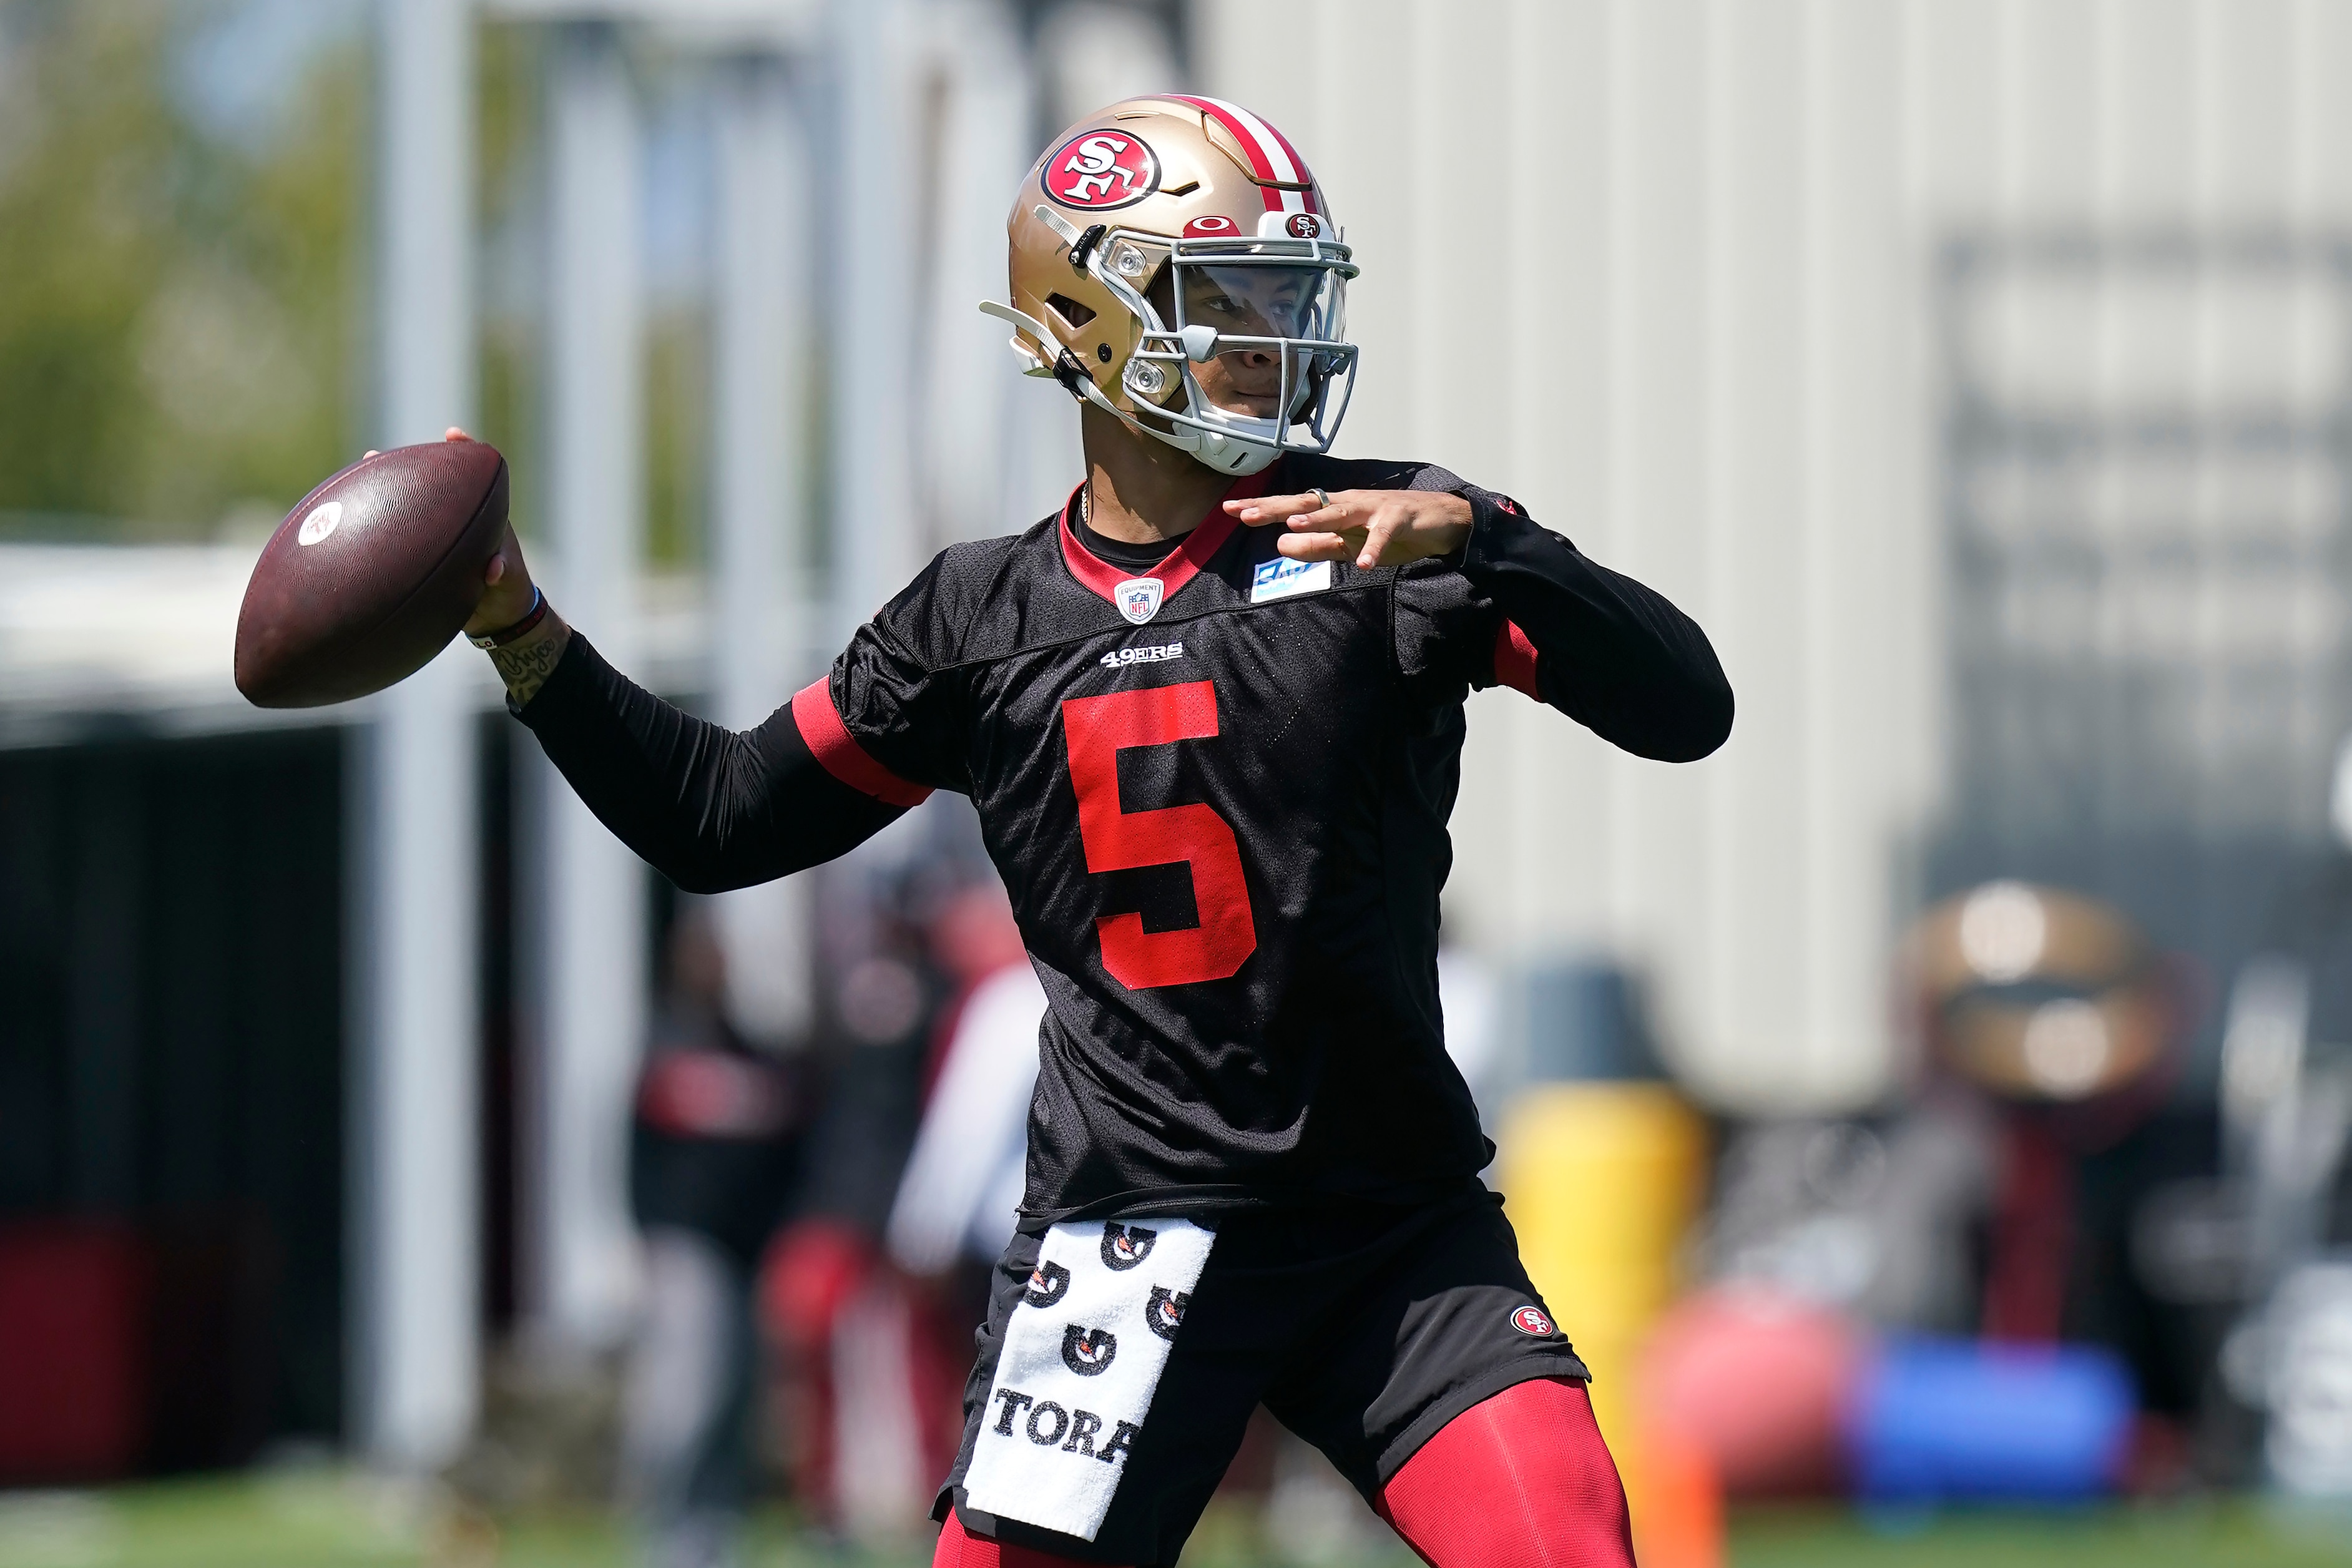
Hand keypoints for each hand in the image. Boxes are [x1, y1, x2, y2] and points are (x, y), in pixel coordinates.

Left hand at [1226, 488, 1472, 568]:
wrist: (1439, 521)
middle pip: (1307, 504)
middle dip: (1276, 508)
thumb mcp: (1348, 544)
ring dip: (1318, 519)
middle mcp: (1349, 503)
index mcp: (1334, 509)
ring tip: (1292, 526)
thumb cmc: (1390, 530)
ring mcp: (1374, 509)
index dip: (1262, 509)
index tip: (1230, 511)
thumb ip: (1317, 546)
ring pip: (1341, 512)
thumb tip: (1281, 545)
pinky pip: (1384, 536)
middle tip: (1245, 514)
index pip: (1292, 508)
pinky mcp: (1399, 520)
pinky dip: (1374, 549)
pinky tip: (1364, 565)